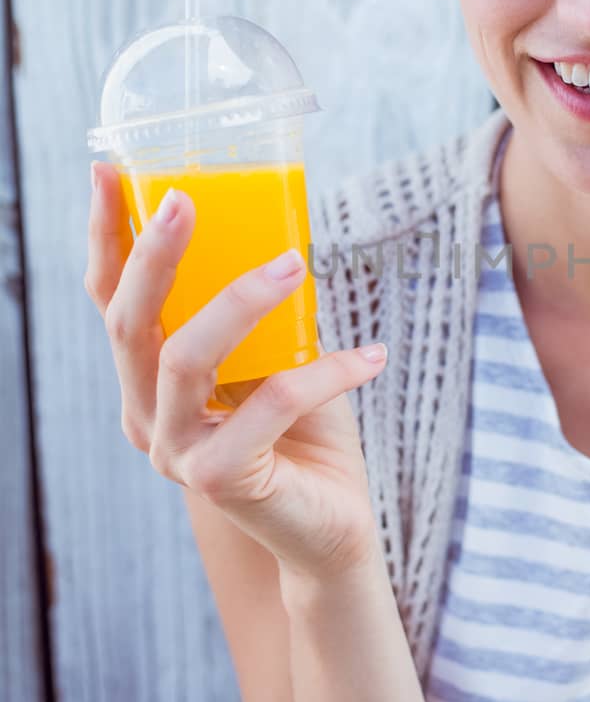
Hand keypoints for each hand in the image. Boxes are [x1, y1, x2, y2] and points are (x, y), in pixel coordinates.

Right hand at [84, 162, 386, 581]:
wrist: (330, 530)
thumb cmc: (305, 437)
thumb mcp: (277, 359)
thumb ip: (261, 313)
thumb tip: (281, 231)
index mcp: (148, 380)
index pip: (110, 300)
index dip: (106, 237)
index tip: (110, 170)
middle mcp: (146, 415)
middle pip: (127, 324)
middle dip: (152, 255)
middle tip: (187, 198)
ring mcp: (177, 453)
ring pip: (185, 360)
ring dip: (238, 301)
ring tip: (294, 262)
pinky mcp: (221, 481)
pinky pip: (271, 404)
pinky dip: (325, 372)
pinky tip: (371, 356)